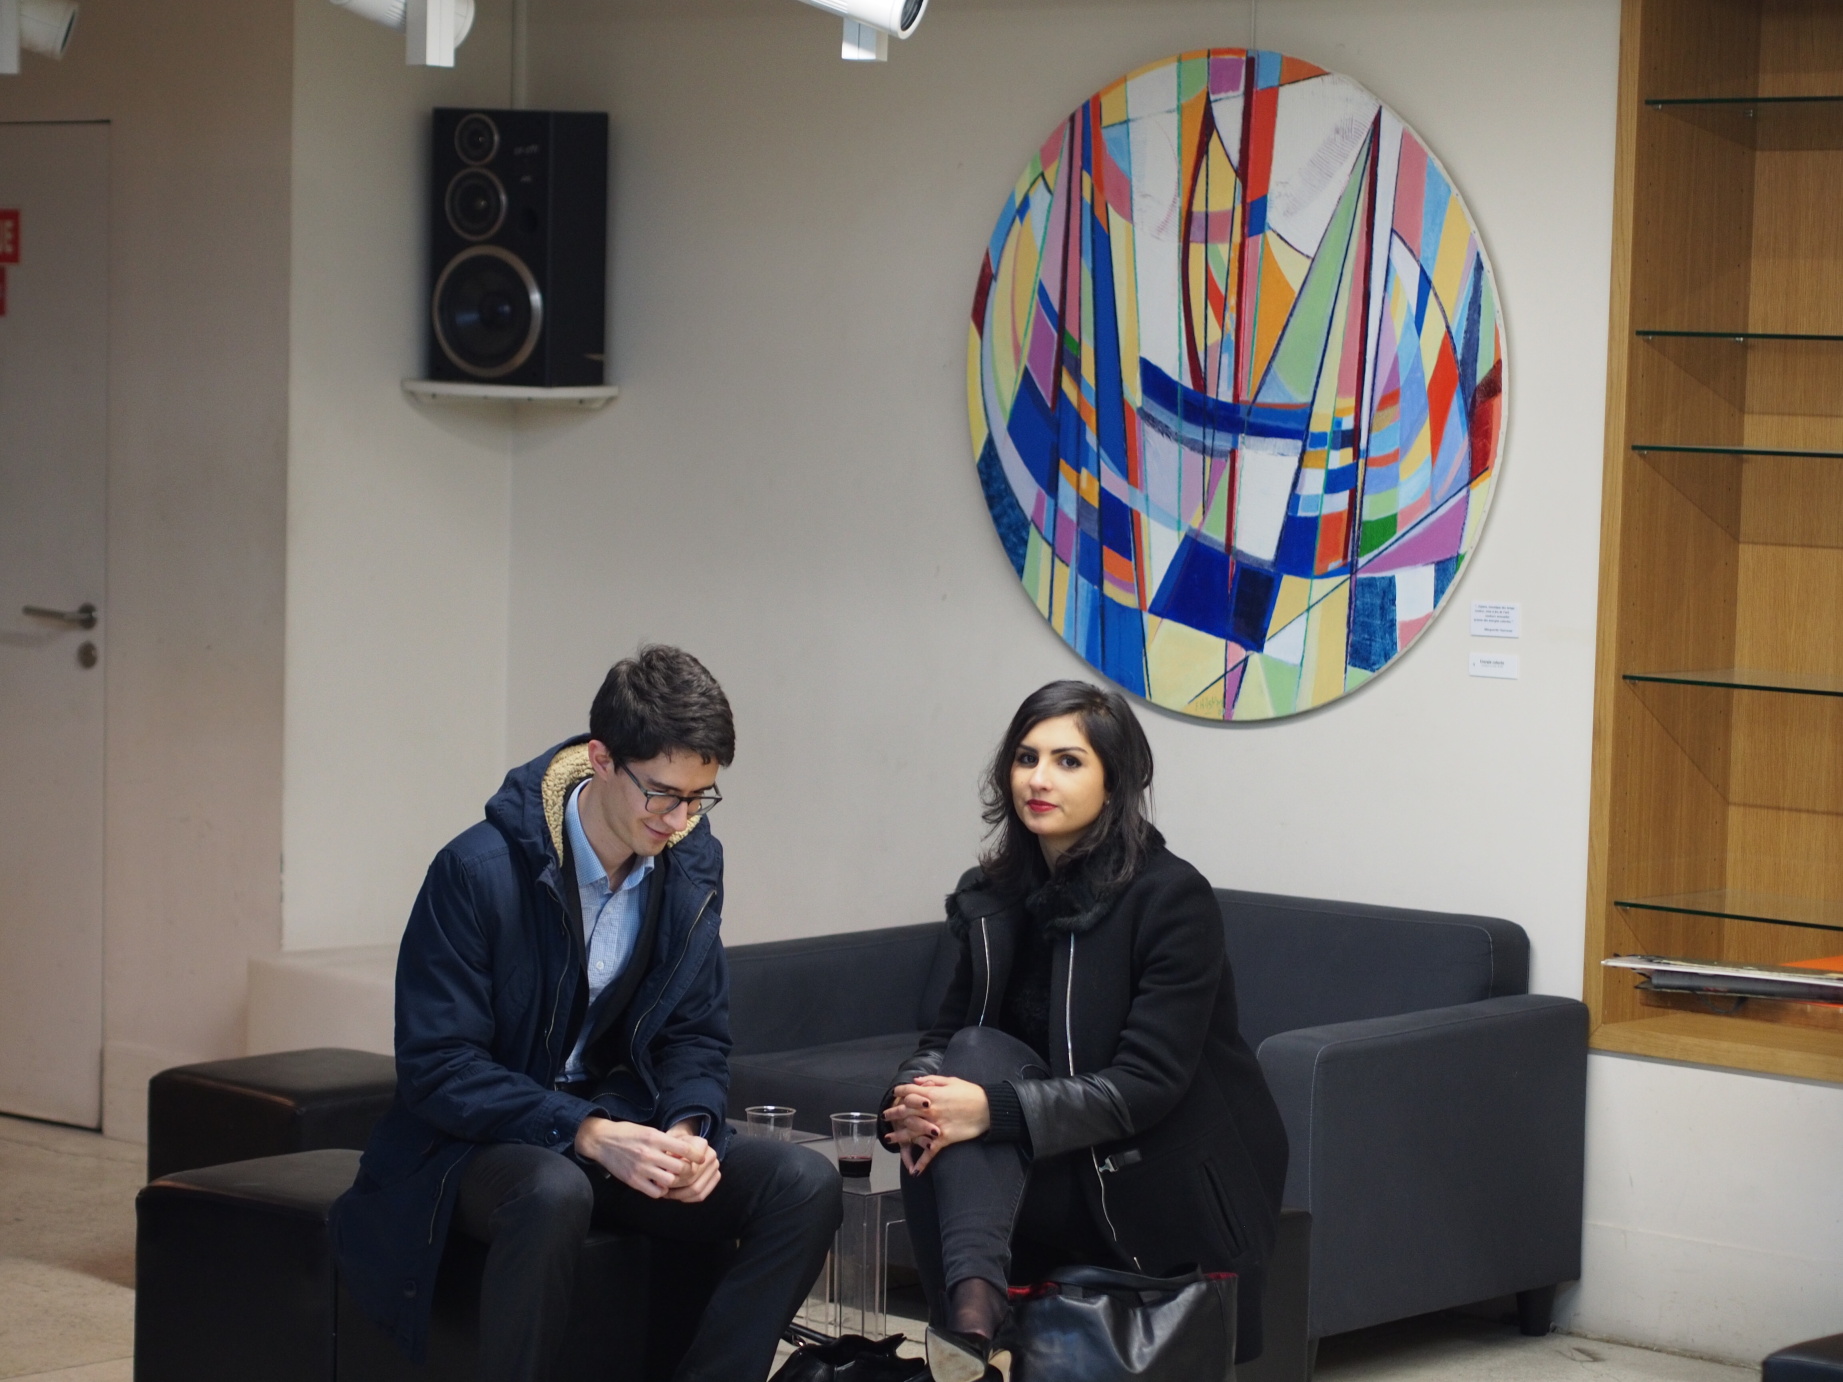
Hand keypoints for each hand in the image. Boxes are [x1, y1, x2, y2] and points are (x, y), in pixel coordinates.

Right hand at [573, 1116, 703, 1198]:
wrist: (602, 1140)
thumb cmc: (627, 1133)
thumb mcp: (648, 1131)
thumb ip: (665, 1141)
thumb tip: (686, 1152)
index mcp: (655, 1138)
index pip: (684, 1148)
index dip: (696, 1155)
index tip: (700, 1159)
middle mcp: (649, 1153)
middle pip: (680, 1168)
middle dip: (688, 1170)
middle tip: (688, 1171)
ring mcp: (640, 1168)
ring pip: (670, 1181)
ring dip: (675, 1181)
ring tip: (674, 1178)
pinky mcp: (633, 1180)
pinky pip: (656, 1192)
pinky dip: (662, 1190)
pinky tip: (661, 1184)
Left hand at [662, 1119, 720, 1202]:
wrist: (685, 1143)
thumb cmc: (674, 1145)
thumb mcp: (667, 1145)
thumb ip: (666, 1159)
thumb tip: (665, 1177)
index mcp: (701, 1144)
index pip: (688, 1167)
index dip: (674, 1175)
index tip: (661, 1177)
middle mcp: (711, 1154)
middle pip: (692, 1179)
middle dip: (675, 1186)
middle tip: (661, 1188)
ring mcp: (715, 1166)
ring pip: (697, 1189)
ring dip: (680, 1195)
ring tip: (667, 1193)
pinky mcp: (716, 1176)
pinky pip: (702, 1194)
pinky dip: (688, 1198)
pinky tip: (677, 1196)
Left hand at [884, 1075, 988, 1174]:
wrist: (988, 1108)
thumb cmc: (971, 1092)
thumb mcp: (951, 1081)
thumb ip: (932, 1080)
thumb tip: (916, 1081)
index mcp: (931, 1092)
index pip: (908, 1091)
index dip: (899, 1092)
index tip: (894, 1095)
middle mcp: (930, 1108)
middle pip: (904, 1111)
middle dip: (893, 1113)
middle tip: (885, 1117)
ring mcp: (935, 1124)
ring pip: (912, 1132)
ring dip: (899, 1137)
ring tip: (890, 1139)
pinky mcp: (944, 1138)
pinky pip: (930, 1152)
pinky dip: (922, 1163)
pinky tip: (915, 1171)